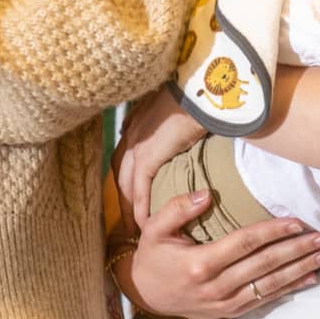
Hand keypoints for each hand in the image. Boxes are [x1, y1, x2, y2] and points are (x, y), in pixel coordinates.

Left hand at [115, 86, 207, 224]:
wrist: (198, 90)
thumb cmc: (196, 94)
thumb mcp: (182, 106)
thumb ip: (178, 119)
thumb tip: (190, 128)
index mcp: (139, 120)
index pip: (127, 152)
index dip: (128, 173)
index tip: (132, 189)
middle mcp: (132, 132)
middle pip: (121, 171)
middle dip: (123, 194)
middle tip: (128, 217)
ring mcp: (137, 144)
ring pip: (126, 183)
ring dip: (128, 207)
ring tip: (135, 228)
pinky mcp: (147, 156)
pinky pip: (140, 189)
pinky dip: (140, 208)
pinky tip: (145, 224)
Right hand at [116, 191, 319, 318]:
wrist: (145, 296)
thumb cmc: (152, 256)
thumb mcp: (154, 228)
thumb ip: (177, 208)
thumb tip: (205, 195)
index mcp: (199, 264)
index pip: (244, 244)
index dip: (272, 231)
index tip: (296, 221)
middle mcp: (216, 287)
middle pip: (264, 265)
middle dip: (296, 250)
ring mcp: (225, 303)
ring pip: (270, 284)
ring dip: (300, 270)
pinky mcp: (231, 312)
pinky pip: (266, 299)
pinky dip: (290, 289)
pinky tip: (310, 279)